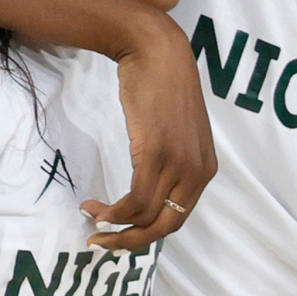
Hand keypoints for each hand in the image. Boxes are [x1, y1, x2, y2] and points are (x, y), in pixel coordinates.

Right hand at [82, 15, 216, 250]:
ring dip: (113, 225)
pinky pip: (135, 199)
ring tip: (91, 217)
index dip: (145, 233)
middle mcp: (197, 172)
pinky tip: (95, 205)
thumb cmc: (163, 87)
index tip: (119, 233)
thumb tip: (152, 188)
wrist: (157, 53)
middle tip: (100, 242)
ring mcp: (179, 164)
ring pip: (145, 216)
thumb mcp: (177, 132)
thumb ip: (172, 161)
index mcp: (205, 170)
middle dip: (129, 241)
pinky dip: (112, 211)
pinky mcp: (157, 154)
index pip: (177, 219)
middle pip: (164, 227)